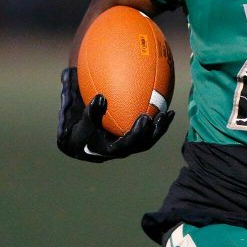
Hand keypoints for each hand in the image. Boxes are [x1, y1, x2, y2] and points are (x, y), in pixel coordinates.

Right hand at [57, 67, 174, 161]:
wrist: (79, 141)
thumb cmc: (78, 129)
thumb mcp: (79, 121)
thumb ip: (90, 111)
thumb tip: (101, 97)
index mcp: (110, 148)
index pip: (126, 144)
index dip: (136, 133)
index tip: (143, 119)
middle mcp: (122, 149)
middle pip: (142, 144)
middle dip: (152, 131)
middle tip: (159, 116)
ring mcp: (130, 144)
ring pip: (148, 138)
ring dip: (159, 127)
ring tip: (168, 113)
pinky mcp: (134, 137)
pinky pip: (148, 129)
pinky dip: (157, 120)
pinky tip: (166, 106)